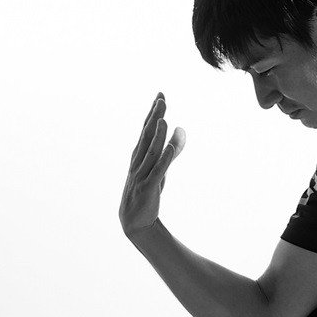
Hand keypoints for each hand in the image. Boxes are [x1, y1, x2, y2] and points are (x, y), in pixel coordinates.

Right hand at [120, 94, 185, 238]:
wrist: (135, 222)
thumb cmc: (147, 190)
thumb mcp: (161, 167)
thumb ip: (171, 149)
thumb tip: (181, 129)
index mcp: (139, 155)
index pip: (146, 130)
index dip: (153, 112)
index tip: (161, 94)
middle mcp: (138, 162)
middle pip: (147, 136)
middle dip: (154, 118)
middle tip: (161, 99)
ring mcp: (141, 174)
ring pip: (150, 152)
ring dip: (157, 135)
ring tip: (163, 119)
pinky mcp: (149, 188)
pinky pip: (157, 172)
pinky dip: (163, 160)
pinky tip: (170, 148)